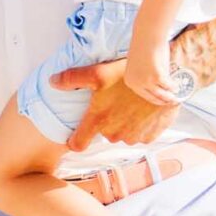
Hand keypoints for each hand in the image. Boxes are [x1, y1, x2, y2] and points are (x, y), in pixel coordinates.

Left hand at [49, 57, 185, 150]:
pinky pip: (141, 135)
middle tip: (115, 101)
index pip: (78, 143)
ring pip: (123, 134)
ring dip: (125, 123)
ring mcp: (133, 136)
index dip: (75, 139)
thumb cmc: (129, 74)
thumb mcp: (98, 72)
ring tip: (131, 103)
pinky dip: (141, 125)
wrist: (163, 79)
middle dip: (108, 120)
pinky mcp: (150, 136)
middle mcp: (114, 133)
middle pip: (104, 133)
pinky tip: (144, 109)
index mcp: (98, 120)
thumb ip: (72, 79)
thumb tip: (52, 82)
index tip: (76, 135)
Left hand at [122, 44, 182, 108]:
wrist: (146, 36)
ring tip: (176, 96)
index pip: (144, 95)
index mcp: (130, 81)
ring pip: (161, 93)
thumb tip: (160, 84)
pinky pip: (168, 85)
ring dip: (170, 96)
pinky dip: (173, 86)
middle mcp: (136, 84)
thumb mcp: (142, 66)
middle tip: (171, 101)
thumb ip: (148, 76)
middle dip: (163, 100)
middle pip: (153, 97)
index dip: (155, 99)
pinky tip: (176, 86)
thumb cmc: (144, 47)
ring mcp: (146, 81)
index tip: (162, 100)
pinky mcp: (156, 77)